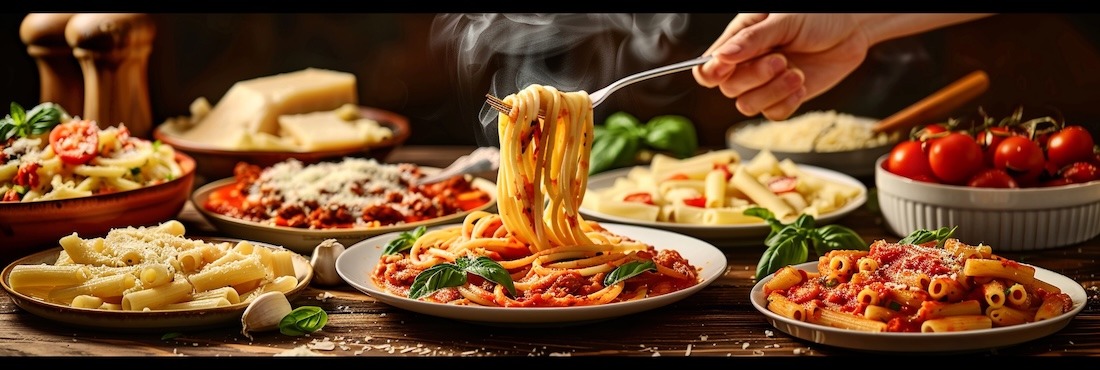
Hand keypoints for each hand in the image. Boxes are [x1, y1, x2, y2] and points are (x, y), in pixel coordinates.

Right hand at [693, 13, 871, 120]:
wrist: (852, 30)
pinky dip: (787, 102)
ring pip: (747, 106)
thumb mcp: (783, 20)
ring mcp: (764, 84)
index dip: (711, 72)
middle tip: (780, 60)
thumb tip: (722, 55)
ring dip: (773, 92)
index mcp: (738, 41)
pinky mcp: (783, 98)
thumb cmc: (819, 16)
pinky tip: (801, 84)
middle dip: (755, 77)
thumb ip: (752, 39)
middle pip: (728, 88)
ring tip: (796, 73)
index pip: (708, 67)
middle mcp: (747, 65)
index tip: (725, 68)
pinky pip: (773, 114)